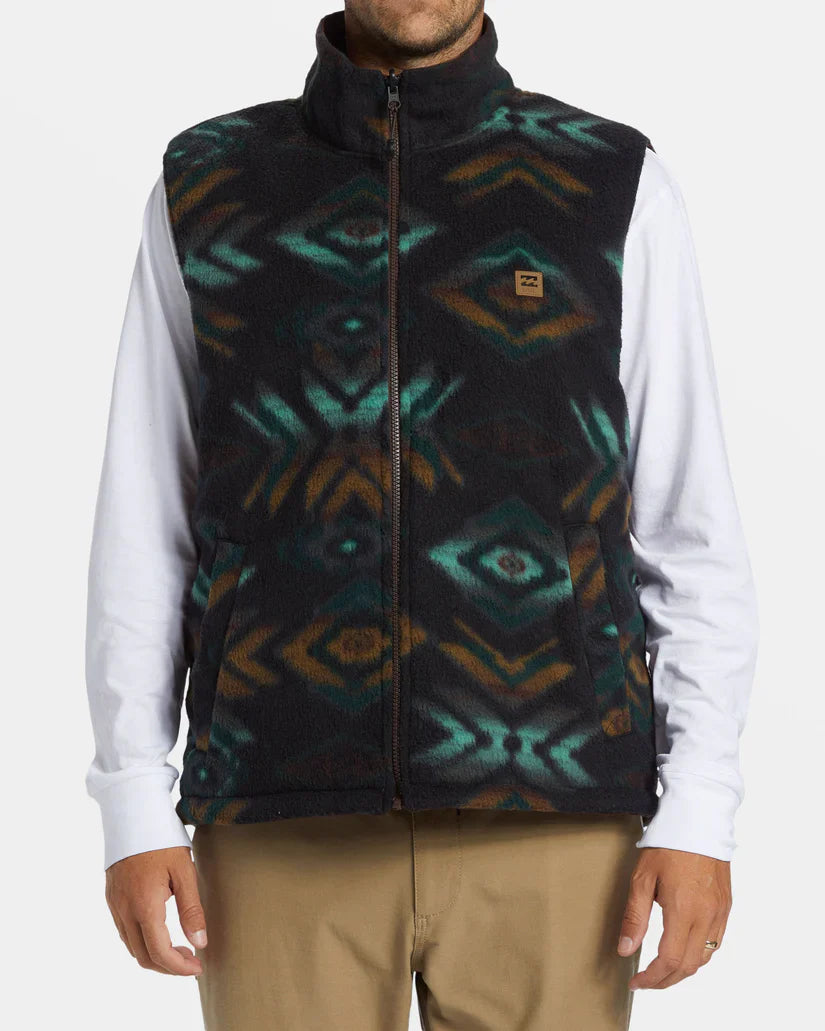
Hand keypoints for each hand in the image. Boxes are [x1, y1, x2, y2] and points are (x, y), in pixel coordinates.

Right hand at [105, 846, 205, 975]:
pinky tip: (160, 931)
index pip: (159, 953)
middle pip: (143, 956)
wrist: (133, 814)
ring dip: (155, 955)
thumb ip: (191, 910)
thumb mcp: (184, 872)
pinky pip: (124, 931)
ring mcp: (114, 905)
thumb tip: (200, 944)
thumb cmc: (162, 839)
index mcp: (144, 907)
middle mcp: (124, 911)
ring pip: (132, 946)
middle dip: (168, 966)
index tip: (198, 967)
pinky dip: (142, 941)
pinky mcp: (112, 898)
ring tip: (180, 947)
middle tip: (192, 960)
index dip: (179, 967)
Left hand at [617, 847, 730, 989]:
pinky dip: (699, 955)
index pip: (669, 960)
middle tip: (646, 982)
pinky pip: (715, 942)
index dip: (652, 977)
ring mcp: (720, 912)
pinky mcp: (726, 906)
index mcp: (684, 910)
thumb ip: (635, 916)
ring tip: (662, 970)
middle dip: (666, 980)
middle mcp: (706, 916)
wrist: (699, 819)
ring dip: (683, 970)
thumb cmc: (668, 844)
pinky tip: (684, 950)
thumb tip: (625, 950)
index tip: (636, 982)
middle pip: (688, 966)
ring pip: (705, 958)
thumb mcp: (642, 878)